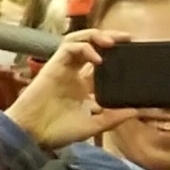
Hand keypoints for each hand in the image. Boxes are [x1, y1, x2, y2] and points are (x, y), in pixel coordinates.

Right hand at [4, 29, 137, 149]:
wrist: (33, 133)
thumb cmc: (59, 131)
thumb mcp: (94, 125)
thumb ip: (114, 117)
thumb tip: (136, 110)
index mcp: (82, 86)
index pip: (100, 63)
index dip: (115, 55)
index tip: (133, 53)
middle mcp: (73, 73)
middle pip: (90, 45)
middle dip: (109, 37)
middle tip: (128, 38)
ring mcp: (62, 67)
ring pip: (78, 40)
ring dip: (95, 36)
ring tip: (113, 41)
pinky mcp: (53, 65)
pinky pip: (68, 47)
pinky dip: (84, 48)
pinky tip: (97, 58)